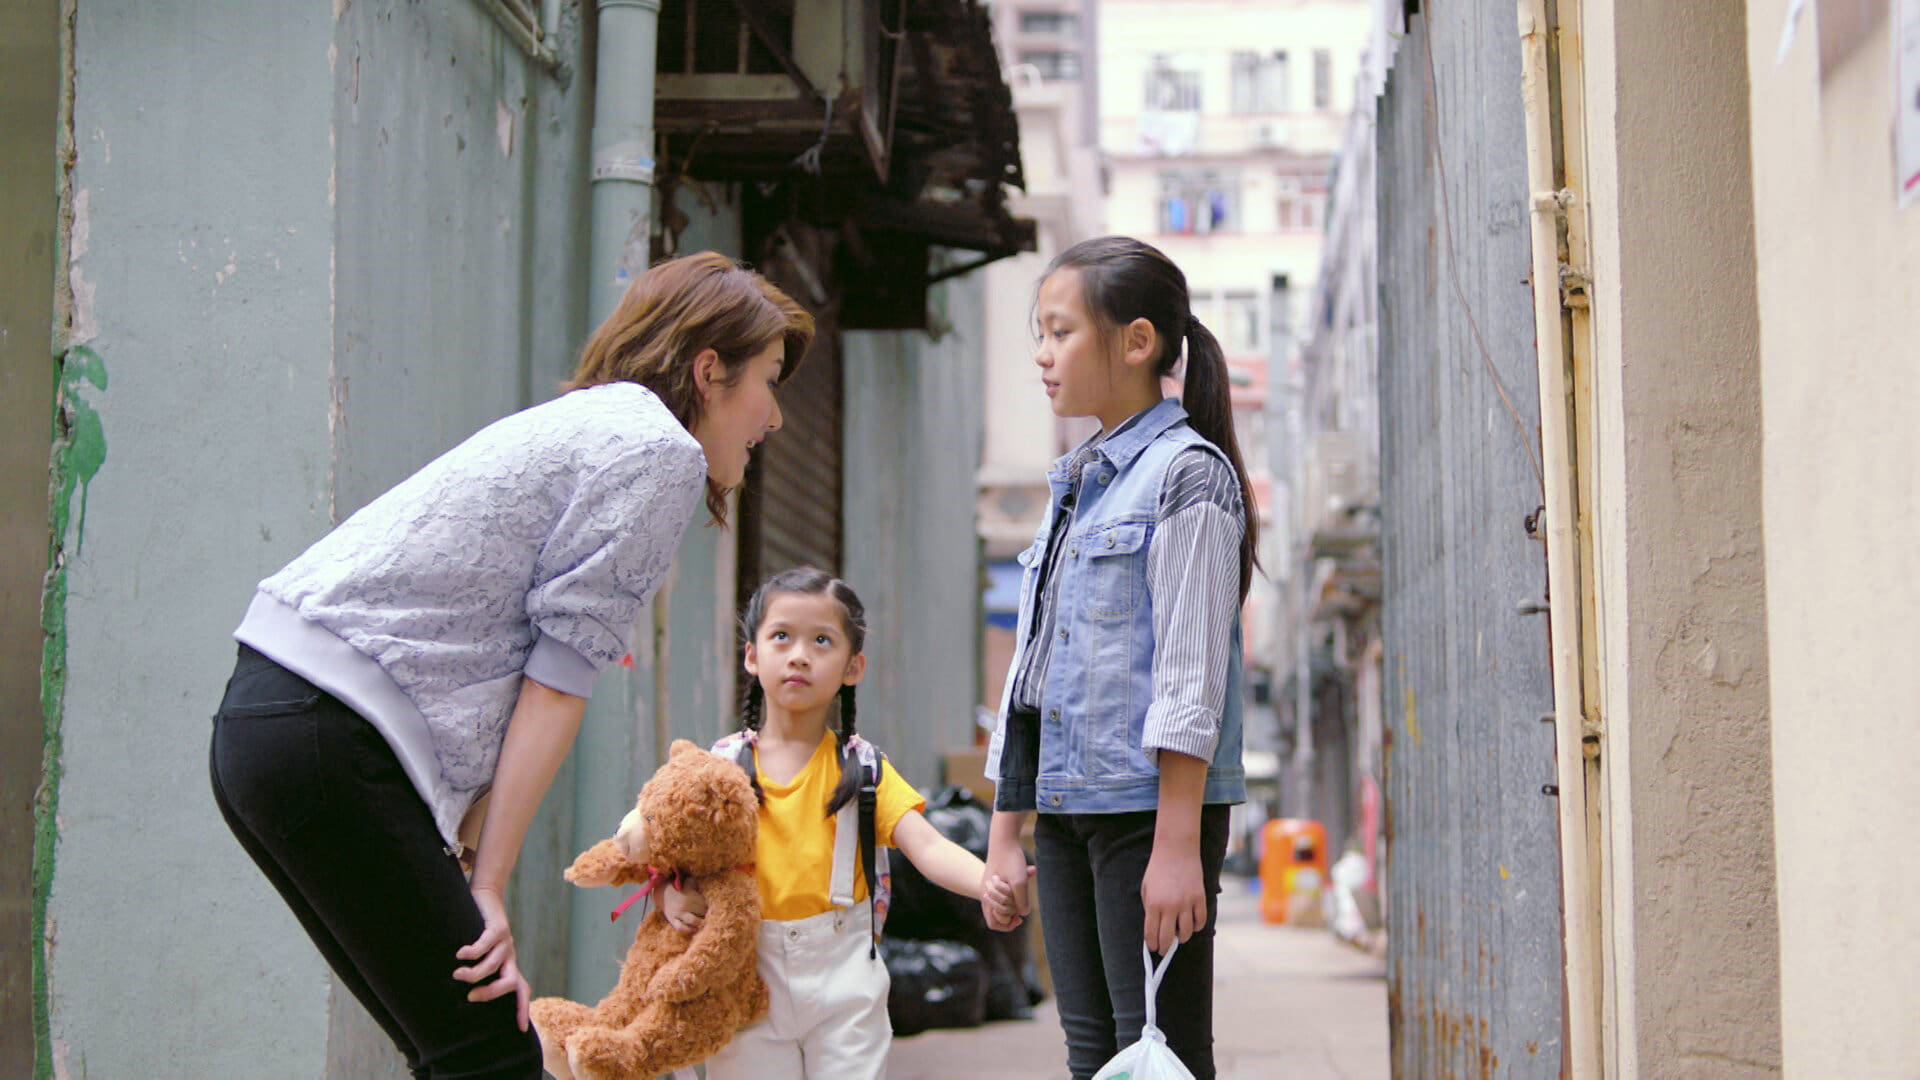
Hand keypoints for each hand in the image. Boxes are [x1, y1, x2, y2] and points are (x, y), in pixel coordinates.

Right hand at [456, 885, 529, 1030]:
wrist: (486, 897)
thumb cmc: (479, 931)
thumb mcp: (483, 955)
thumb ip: (478, 971)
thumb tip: (461, 992)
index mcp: (509, 965)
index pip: (521, 990)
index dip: (522, 1009)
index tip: (520, 1029)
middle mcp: (510, 956)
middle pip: (510, 983)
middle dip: (490, 993)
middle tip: (470, 996)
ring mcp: (506, 942)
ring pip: (493, 965)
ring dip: (473, 973)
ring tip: (456, 974)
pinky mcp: (498, 928)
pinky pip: (484, 945)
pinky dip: (471, 952)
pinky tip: (459, 953)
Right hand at [660, 880, 706, 934]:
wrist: (663, 893)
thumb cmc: (680, 889)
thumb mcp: (689, 883)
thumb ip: (698, 886)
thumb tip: (708, 890)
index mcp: (690, 896)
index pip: (705, 904)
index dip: (709, 907)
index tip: (709, 908)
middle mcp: (685, 905)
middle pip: (702, 913)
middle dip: (705, 914)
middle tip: (707, 915)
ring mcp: (678, 913)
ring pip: (694, 921)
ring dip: (700, 922)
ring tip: (703, 922)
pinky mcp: (672, 920)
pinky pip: (681, 928)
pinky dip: (689, 930)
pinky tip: (695, 929)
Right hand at [983, 841, 1033, 930]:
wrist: (1004, 839)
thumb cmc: (1010, 860)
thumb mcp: (1019, 882)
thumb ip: (1022, 900)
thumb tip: (1023, 914)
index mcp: (987, 897)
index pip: (994, 923)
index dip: (1007, 925)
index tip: (1019, 918)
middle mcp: (986, 894)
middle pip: (999, 915)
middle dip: (1011, 911)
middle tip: (1021, 901)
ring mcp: (990, 888)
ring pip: (1004, 904)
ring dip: (1015, 900)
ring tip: (1023, 885)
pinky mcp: (996, 881)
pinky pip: (1007, 893)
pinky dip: (1016, 890)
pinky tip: (1024, 877)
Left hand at [1140, 845, 1205, 954]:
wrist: (1176, 850)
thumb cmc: (1158, 869)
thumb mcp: (1146, 888)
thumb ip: (1149, 909)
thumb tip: (1154, 928)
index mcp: (1153, 904)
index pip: (1152, 934)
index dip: (1152, 945)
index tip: (1153, 948)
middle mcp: (1170, 906)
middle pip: (1168, 938)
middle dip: (1165, 948)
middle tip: (1164, 950)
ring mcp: (1186, 903)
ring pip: (1187, 933)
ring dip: (1182, 938)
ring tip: (1179, 936)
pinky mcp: (1199, 898)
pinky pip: (1200, 921)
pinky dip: (1197, 927)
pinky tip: (1192, 925)